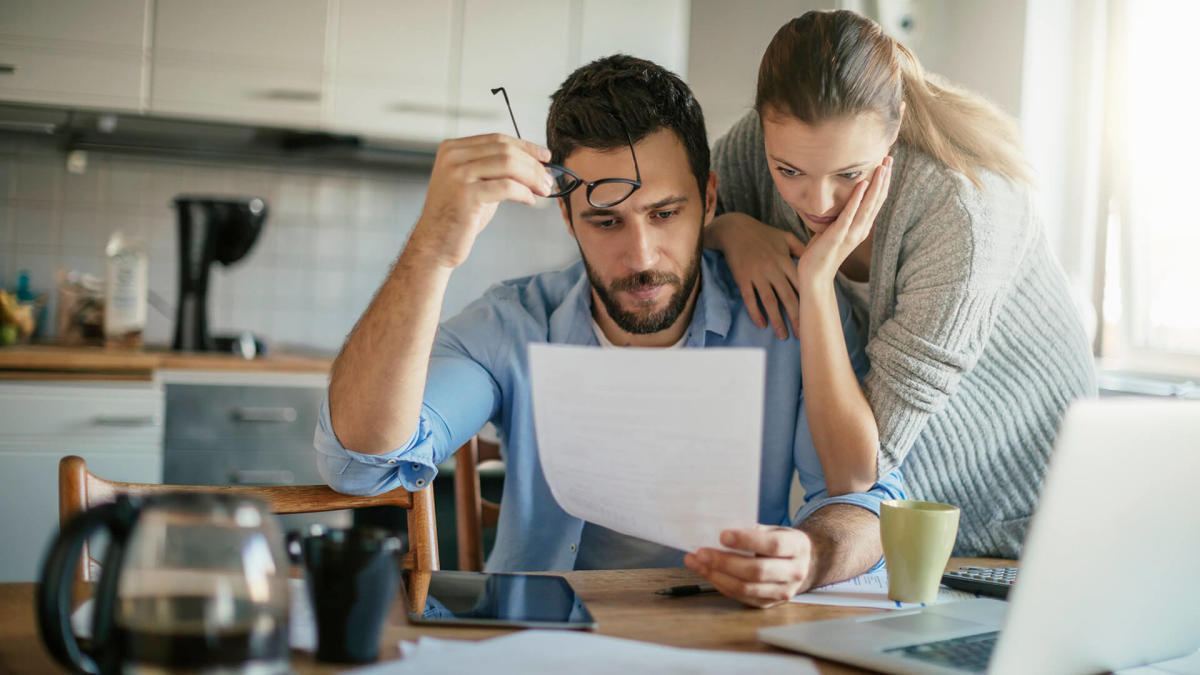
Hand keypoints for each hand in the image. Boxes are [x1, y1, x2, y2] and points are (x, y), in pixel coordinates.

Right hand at [408, 134, 552, 268]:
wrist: (435, 244)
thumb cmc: (457, 216)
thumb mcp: (473, 183)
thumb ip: (494, 169)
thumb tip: (533, 163)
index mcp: (452, 149)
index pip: (497, 139)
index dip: (525, 146)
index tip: (545, 156)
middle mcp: (453, 157)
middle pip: (505, 150)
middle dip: (533, 164)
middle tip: (549, 179)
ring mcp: (458, 174)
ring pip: (508, 165)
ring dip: (532, 177)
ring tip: (544, 190)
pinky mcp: (466, 194)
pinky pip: (506, 187)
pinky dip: (523, 192)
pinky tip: (530, 200)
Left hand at [684, 525, 815, 607]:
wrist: (804, 564)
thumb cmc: (783, 543)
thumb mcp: (776, 530)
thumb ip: (753, 530)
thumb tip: (720, 529)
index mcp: (797, 548)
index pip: (773, 545)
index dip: (747, 541)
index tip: (723, 535)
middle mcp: (794, 573)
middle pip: (757, 571)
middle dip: (724, 562)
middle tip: (701, 552)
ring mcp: (782, 592)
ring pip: (746, 587)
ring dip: (716, 575)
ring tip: (697, 562)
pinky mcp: (768, 603)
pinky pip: (740, 596)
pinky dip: (720, 584)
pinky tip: (707, 572)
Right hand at [706, 213, 805, 337]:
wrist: (734, 229)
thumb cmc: (762, 233)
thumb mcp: (785, 236)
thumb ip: (801, 248)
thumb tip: (815, 260)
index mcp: (785, 260)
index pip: (800, 285)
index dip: (808, 301)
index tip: (815, 315)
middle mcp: (773, 269)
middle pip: (787, 297)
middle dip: (796, 317)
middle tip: (802, 334)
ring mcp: (757, 275)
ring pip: (769, 301)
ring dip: (777, 320)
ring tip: (783, 336)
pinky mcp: (742, 278)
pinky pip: (749, 299)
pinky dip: (755, 313)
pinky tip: (761, 325)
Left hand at [796, 156, 891, 283]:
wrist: (815, 275)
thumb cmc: (822, 252)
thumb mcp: (835, 229)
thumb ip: (842, 217)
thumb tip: (841, 202)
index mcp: (861, 227)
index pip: (877, 201)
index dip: (883, 182)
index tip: (887, 163)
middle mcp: (861, 229)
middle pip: (877, 200)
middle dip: (884, 178)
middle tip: (890, 157)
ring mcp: (851, 233)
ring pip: (869, 205)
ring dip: (876, 185)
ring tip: (882, 166)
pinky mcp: (839, 236)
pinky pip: (850, 215)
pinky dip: (857, 199)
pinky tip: (862, 184)